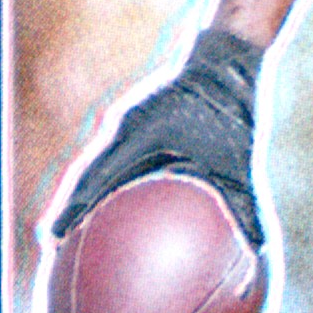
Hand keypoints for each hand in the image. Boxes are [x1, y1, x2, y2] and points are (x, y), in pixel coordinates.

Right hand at [50, 25, 266, 254]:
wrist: (226, 63)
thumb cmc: (232, 112)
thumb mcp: (240, 160)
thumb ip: (246, 205)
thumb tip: (260, 249)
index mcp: (142, 136)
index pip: (97, 179)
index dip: (75, 210)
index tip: (55, 237)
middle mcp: (126, 128)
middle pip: (85, 174)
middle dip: (68, 208)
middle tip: (51, 243)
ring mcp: (127, 123)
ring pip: (95, 164)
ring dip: (80, 194)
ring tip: (67, 227)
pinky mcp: (135, 123)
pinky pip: (110, 155)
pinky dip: (100, 179)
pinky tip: (104, 201)